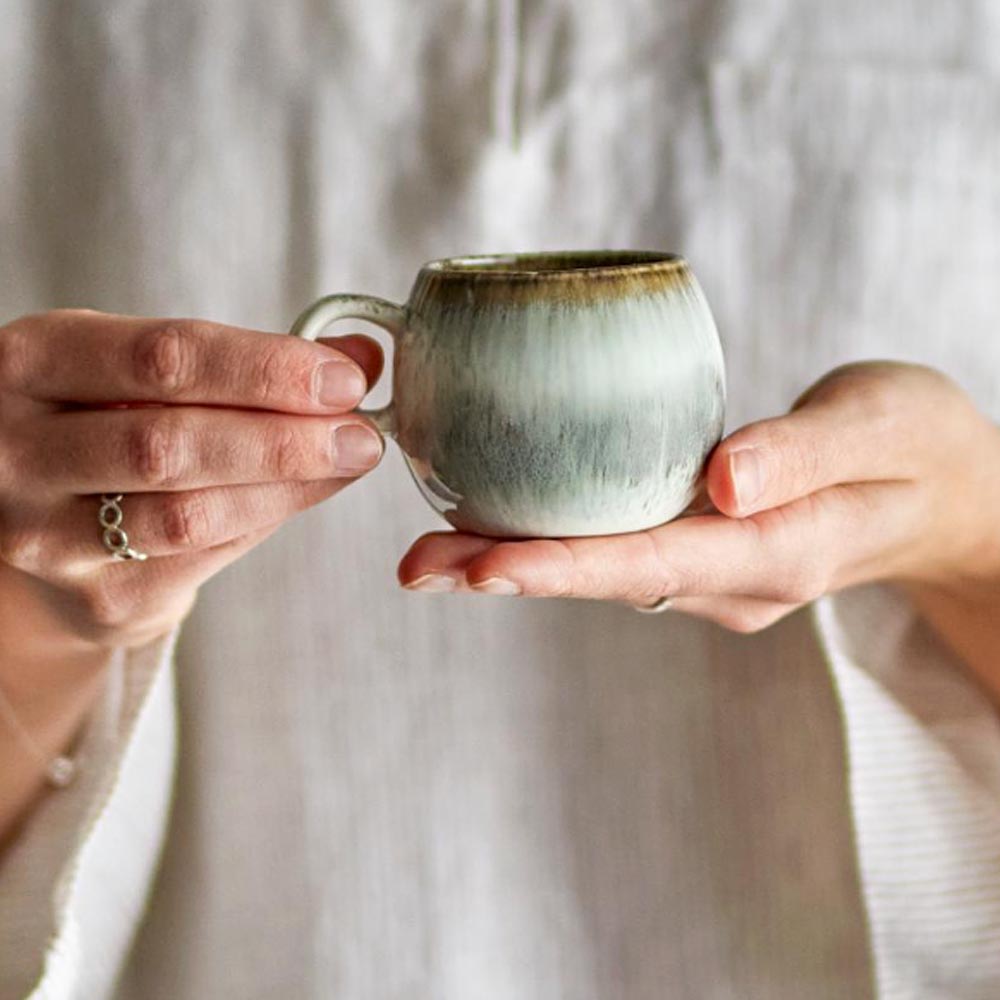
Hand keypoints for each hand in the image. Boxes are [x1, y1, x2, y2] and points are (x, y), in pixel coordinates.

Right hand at [0, 309, 384, 653]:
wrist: (41, 518)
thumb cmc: (106, 422)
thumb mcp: (148, 371)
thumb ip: (251, 362)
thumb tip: (361, 354)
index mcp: (33, 363)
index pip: (164, 359)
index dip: (266, 370)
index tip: (345, 380)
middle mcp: (18, 450)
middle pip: (171, 444)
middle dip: (284, 438)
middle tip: (361, 434)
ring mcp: (45, 534)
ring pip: (187, 515)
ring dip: (285, 488)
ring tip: (348, 461)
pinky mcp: (93, 598)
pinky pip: (200, 561)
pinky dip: (265, 522)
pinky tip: (301, 494)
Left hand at [399, 361, 999, 639]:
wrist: (939, 492)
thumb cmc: (914, 446)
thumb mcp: (878, 427)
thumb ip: (804, 454)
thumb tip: (721, 481)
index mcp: (774, 554)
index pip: (650, 563)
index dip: (560, 565)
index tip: (479, 567)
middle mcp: (730, 579)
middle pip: (604, 578)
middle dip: (507, 573)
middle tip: (413, 569)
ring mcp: (713, 575)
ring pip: (601, 570)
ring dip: (515, 561)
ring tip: (427, 554)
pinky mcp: (700, 552)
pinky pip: (617, 549)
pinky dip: (554, 538)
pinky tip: (498, 523)